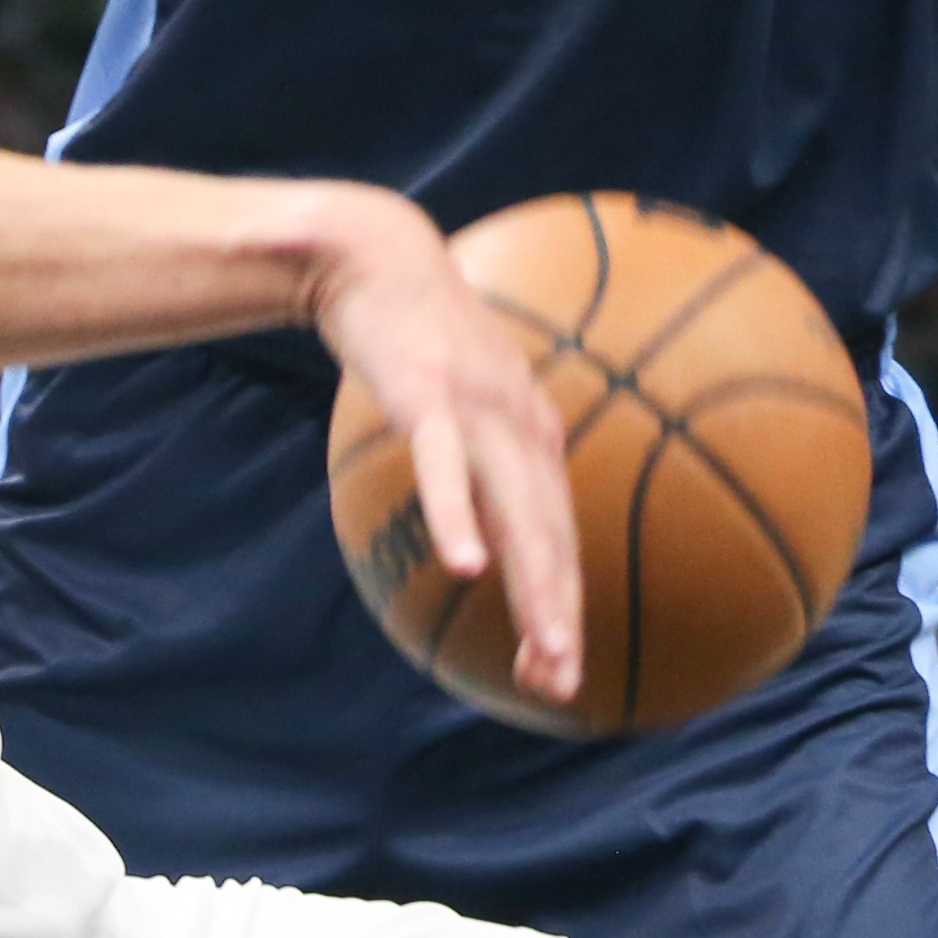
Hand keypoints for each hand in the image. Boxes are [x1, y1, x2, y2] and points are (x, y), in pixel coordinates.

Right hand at [297, 191, 580, 710]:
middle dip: (560, 614)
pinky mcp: (426, 394)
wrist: (375, 254)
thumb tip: (487, 524)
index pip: (558, 534)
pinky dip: (458, 517)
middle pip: (551, 535)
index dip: (562, 604)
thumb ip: (483, 456)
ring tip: (545, 651)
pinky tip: (466, 565)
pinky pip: (442, 467)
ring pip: (516, 511)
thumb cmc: (420, 335)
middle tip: (562, 684)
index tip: (557, 671)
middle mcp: (522, 424)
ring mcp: (478, 409)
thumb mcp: (465, 398)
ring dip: (534, 585)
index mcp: (532, 433)